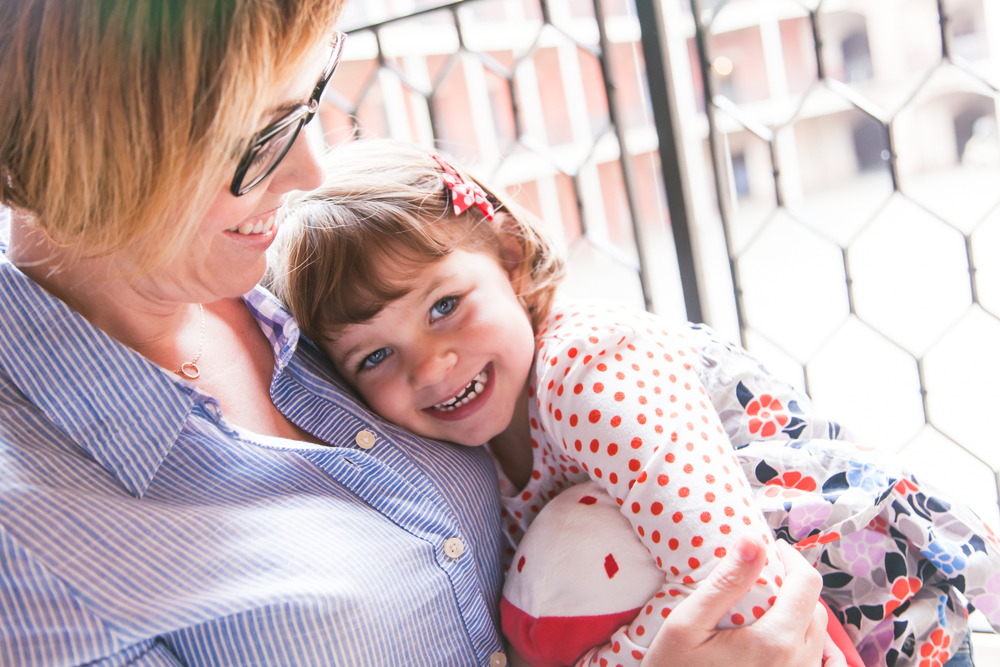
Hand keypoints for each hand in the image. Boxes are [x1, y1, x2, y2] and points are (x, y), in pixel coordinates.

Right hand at [643, 535, 843, 666]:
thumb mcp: (687, 624)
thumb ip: (725, 581)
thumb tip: (754, 539)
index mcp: (776, 640)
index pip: (806, 583)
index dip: (792, 557)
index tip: (771, 548)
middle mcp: (798, 663)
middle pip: (814, 606)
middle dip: (794, 583)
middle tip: (763, 573)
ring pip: (817, 633)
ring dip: (799, 610)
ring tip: (767, 603)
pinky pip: (818, 662)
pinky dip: (810, 643)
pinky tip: (788, 638)